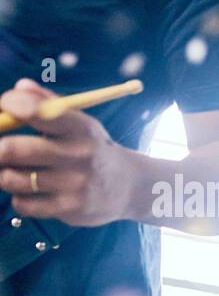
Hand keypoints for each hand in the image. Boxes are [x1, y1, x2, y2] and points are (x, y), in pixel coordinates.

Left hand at [0, 79, 135, 226]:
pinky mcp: (69, 209)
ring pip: (11, 179)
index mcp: (79, 128)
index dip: (13, 105)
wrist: (129, 187)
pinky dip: (20, 198)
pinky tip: (32, 193)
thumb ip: (48, 104)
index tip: (5, 107)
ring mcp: (74, 184)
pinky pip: (23, 204)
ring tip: (16, 172)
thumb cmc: (93, 150)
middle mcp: (78, 155)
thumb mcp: (80, 123)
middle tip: (0, 150)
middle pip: (12, 150)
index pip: (39, 112)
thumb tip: (20, 87)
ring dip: (6, 175)